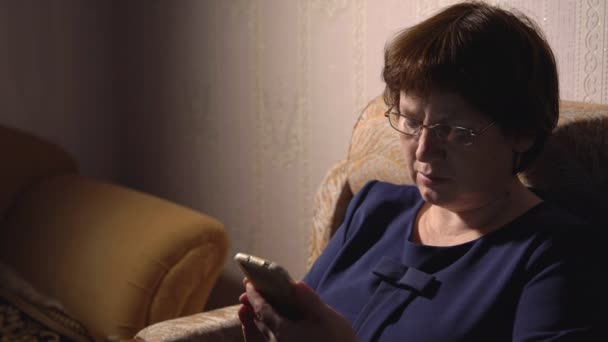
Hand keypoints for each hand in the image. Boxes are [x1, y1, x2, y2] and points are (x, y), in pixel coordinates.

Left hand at [238, 278, 357, 341]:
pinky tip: (263, 329)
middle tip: (247, 292)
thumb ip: (309, 300)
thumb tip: (295, 283)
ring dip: (253, 322)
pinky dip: (258, 336)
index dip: (255, 295)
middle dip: (253, 306)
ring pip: (261, 336)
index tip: (249, 283)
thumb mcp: (327, 319)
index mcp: (284, 331)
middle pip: (260, 322)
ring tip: (246, 311)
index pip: (263, 309)